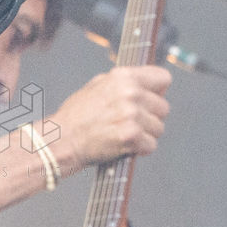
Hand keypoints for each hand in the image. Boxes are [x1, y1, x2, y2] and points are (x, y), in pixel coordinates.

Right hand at [45, 65, 171, 174]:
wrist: (62, 139)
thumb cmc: (76, 115)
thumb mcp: (98, 84)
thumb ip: (124, 82)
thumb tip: (146, 82)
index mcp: (124, 76)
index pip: (164, 78)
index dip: (159, 91)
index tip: (153, 98)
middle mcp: (130, 93)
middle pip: (164, 107)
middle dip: (151, 117)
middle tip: (133, 123)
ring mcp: (131, 114)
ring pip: (159, 128)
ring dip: (146, 135)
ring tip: (126, 134)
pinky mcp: (130, 136)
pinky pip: (151, 145)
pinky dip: (141, 149)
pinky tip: (126, 145)